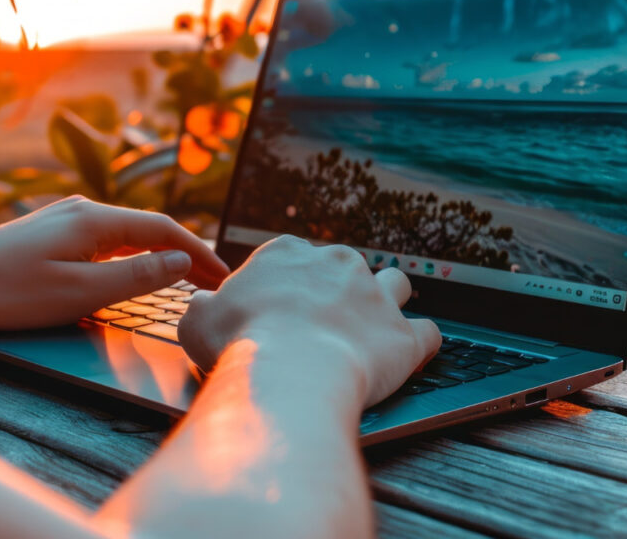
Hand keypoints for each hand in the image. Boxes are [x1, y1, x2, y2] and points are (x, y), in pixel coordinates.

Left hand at [0, 196, 229, 330]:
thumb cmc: (9, 294)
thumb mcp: (80, 293)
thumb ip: (135, 276)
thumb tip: (181, 260)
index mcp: (95, 220)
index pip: (163, 230)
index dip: (198, 253)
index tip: (224, 276)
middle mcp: (82, 210)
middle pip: (148, 228)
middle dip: (184, 253)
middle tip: (214, 281)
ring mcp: (63, 218)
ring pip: (127, 233)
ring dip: (159, 254)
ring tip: (184, 277)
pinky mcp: (49, 232)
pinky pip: (105, 238)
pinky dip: (133, 253)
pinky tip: (135, 269)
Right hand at [177, 235, 442, 407]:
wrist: (289, 373)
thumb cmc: (239, 345)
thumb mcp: (197, 321)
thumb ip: (203, 307)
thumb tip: (203, 305)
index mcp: (288, 252)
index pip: (294, 259)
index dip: (288, 287)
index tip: (279, 312)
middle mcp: (338, 263)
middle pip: (345, 268)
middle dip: (337, 292)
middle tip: (320, 326)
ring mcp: (376, 296)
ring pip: (397, 284)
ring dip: (388, 302)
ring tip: (374, 328)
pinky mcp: (404, 335)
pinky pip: (428, 333)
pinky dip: (421, 344)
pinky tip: (411, 355)